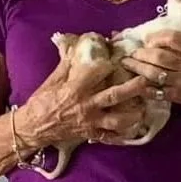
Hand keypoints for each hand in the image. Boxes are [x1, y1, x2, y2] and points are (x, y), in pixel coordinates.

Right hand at [16, 50, 151, 147]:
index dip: (109, 65)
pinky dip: (123, 134)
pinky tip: (134, 129)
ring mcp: (91, 122)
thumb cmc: (42, 102)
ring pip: (118, 120)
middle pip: (114, 96)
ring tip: (145, 108)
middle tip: (147, 80)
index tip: (120, 58)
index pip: (96, 74)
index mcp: (75, 89)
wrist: (33, 127)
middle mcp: (86, 106)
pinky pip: (111, 137)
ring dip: (134, 115)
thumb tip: (74, 44)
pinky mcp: (91, 134)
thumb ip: (67, 64)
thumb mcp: (53, 80)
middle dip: (133, 88)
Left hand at [120, 29, 180, 109]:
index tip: (147, 39)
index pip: (173, 38)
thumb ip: (177, 44)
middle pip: (159, 56)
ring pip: (154, 73)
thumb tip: (148, 36)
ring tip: (127, 64)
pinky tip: (135, 81)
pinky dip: (142, 86)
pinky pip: (154, 90)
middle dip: (141, 53)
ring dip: (137, 67)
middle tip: (132, 53)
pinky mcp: (175, 95)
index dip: (156, 37)